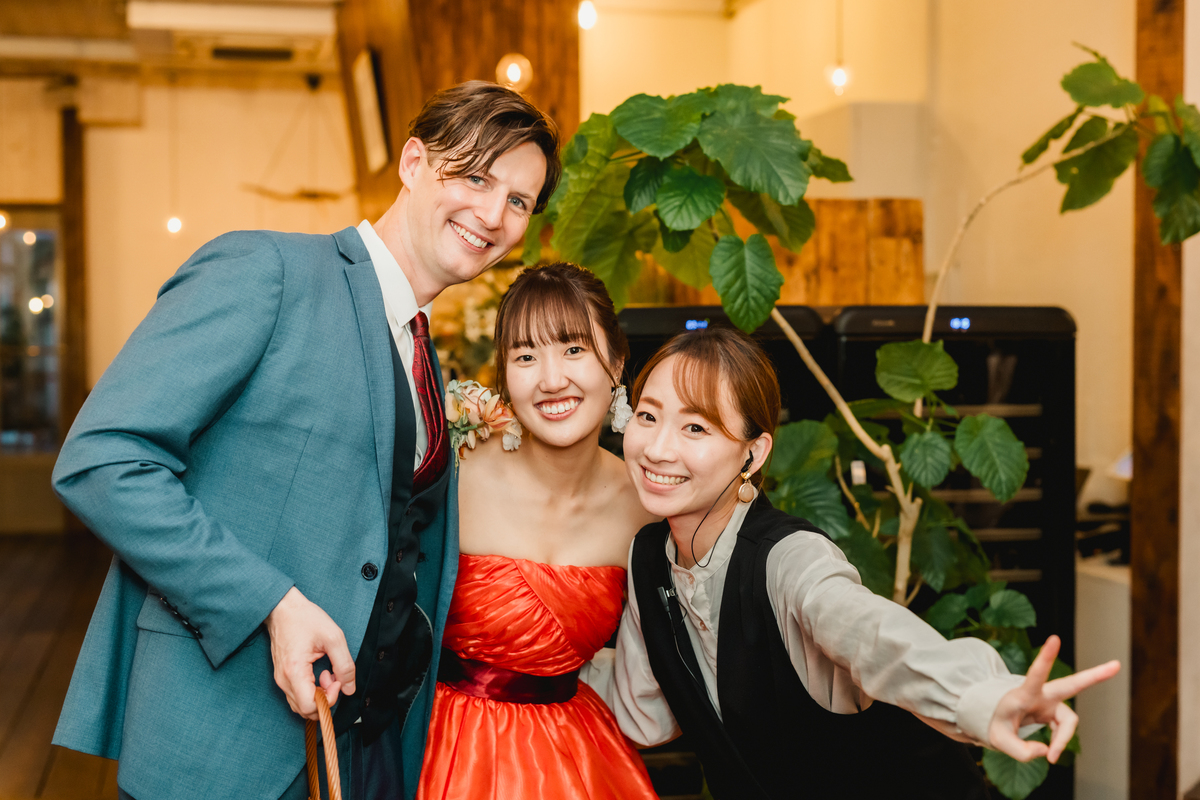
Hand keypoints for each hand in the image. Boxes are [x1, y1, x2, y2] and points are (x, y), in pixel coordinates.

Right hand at [265, 587, 355, 719]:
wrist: (283, 609)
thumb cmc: (305, 619)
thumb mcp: (333, 637)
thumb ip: (345, 665)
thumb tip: (349, 689)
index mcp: (294, 671)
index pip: (309, 707)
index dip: (329, 699)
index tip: (336, 679)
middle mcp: (283, 680)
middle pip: (305, 710)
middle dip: (325, 699)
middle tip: (334, 677)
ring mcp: (280, 680)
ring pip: (301, 705)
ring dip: (319, 695)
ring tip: (327, 674)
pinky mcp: (282, 677)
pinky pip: (298, 695)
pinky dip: (311, 690)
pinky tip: (319, 673)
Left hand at [987, 635, 1119, 762]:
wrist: (992, 718)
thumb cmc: (993, 723)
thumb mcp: (999, 741)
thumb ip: (1022, 752)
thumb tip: (1048, 751)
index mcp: (1024, 694)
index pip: (1036, 674)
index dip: (1046, 658)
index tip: (1054, 638)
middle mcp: (1041, 695)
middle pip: (1071, 685)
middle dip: (1095, 675)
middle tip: (1117, 664)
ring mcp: (1049, 702)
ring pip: (1069, 722)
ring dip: (1063, 740)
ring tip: (1053, 757)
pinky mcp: (1054, 712)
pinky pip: (1064, 729)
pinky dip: (1060, 742)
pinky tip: (1051, 751)